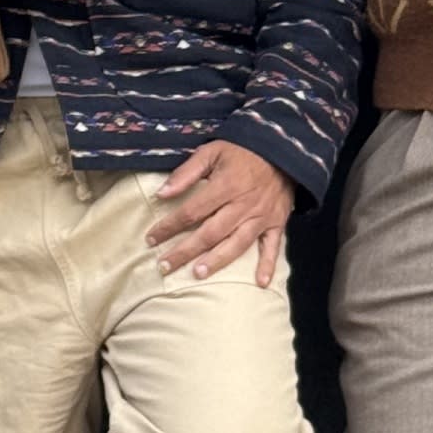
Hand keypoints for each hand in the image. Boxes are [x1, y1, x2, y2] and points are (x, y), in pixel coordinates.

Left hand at [147, 141, 295, 284]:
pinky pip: (273, 246)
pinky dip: (268, 265)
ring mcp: (261, 216)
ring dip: (217, 261)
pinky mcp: (277, 222)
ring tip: (198, 274)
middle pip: (210, 233)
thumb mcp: (212, 151)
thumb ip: (187, 172)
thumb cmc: (242, 150)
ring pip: (237, 244)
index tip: (151, 239)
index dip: (169, 226)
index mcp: (226, 186)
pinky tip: (260, 284)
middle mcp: (243, 205)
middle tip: (165, 266)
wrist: (281, 148)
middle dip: (185, 251)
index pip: (191, 211)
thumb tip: (161, 193)